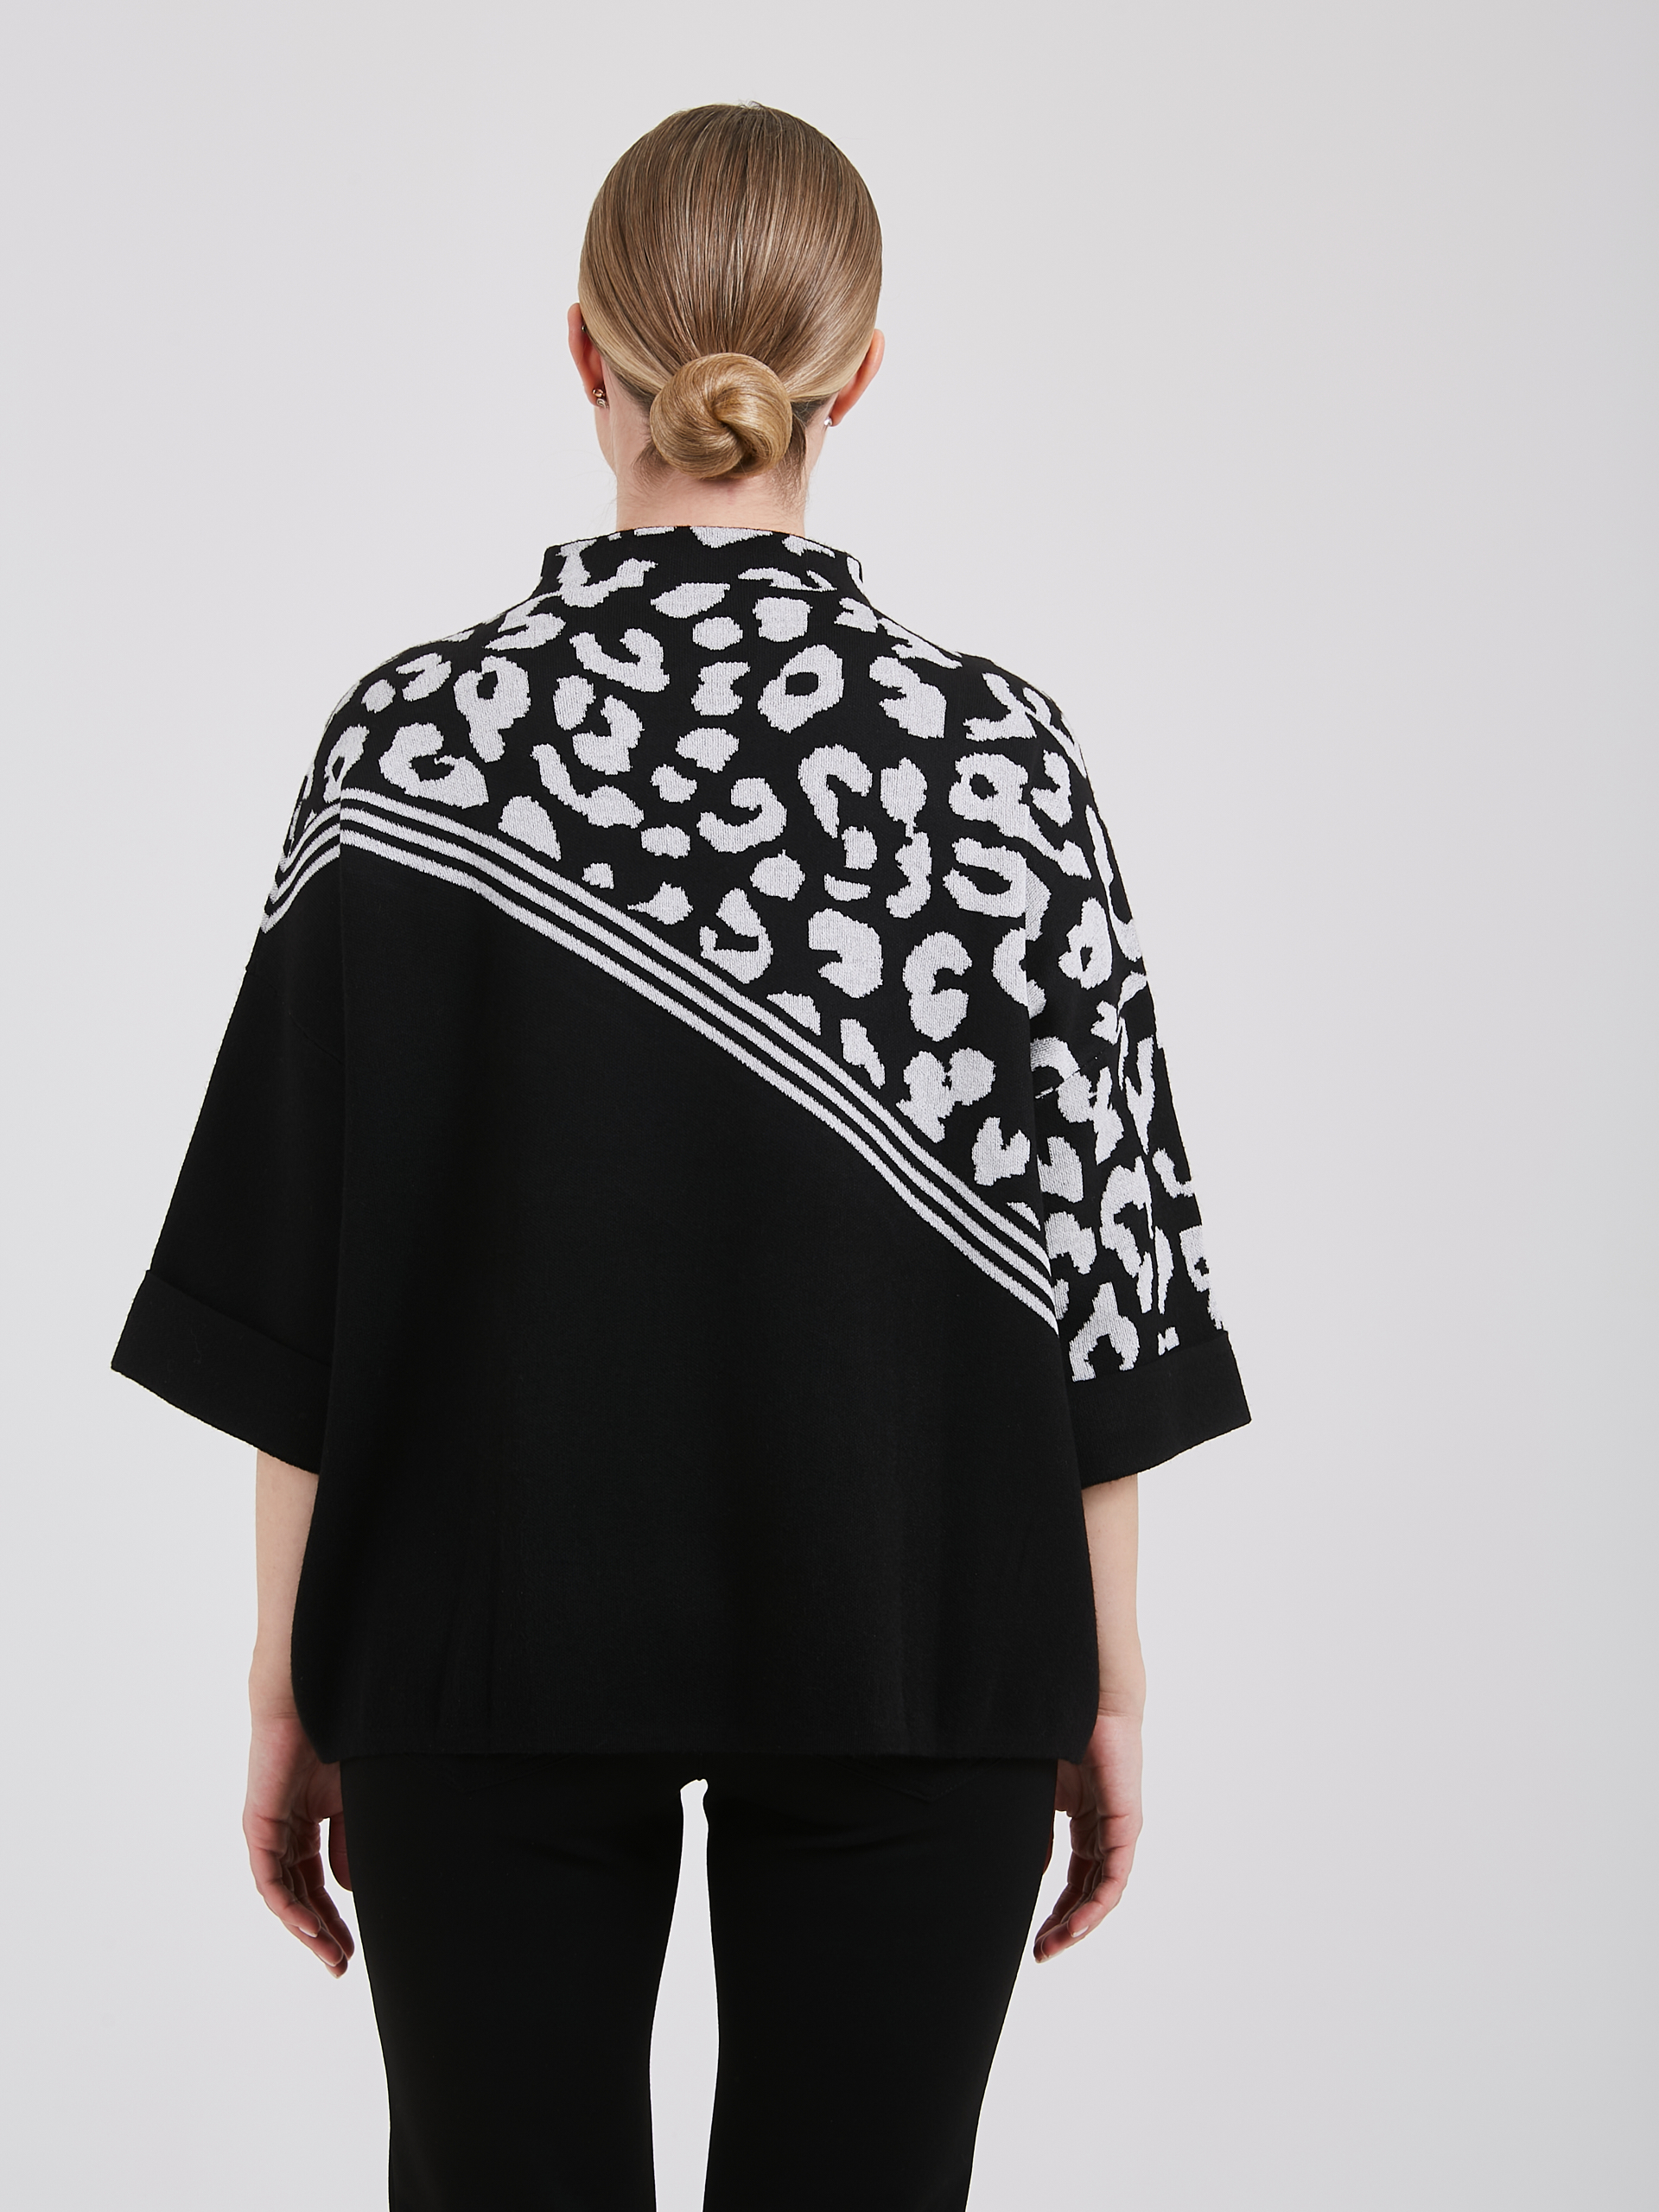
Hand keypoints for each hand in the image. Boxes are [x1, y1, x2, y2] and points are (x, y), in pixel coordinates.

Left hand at [243, 1708, 354, 1976]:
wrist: (315, 1700)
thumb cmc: (339, 1739)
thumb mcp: (354, 1802)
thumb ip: (349, 1845)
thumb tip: (348, 1890)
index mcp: (307, 1823)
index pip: (317, 1882)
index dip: (334, 1916)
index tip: (352, 1948)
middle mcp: (285, 1831)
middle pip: (300, 1895)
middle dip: (320, 1932)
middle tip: (340, 1964)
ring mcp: (270, 1830)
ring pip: (284, 1894)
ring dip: (306, 1927)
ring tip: (329, 1954)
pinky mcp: (259, 1826)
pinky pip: (270, 1877)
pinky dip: (287, 1904)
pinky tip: (308, 1926)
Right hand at [1032, 1710, 1142, 1962]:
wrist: (1082, 1694)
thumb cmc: (1057, 1732)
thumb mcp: (1036, 1794)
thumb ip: (1035, 1833)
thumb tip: (1033, 1874)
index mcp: (1086, 1820)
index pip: (1076, 1878)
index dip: (1057, 1910)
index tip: (1034, 1938)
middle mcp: (1106, 1829)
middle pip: (1089, 1892)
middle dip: (1065, 1926)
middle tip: (1041, 1952)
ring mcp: (1117, 1828)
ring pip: (1103, 1891)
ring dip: (1078, 1924)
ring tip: (1052, 1947)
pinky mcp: (1124, 1823)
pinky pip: (1114, 1876)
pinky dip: (1096, 1904)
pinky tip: (1076, 1925)